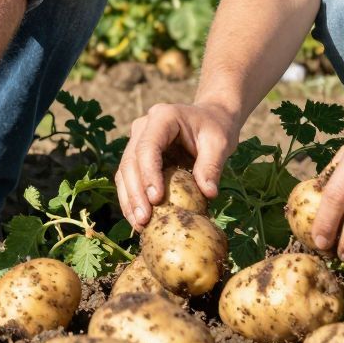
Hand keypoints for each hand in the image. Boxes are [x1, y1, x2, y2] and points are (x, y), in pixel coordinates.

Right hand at [115, 101, 238, 227]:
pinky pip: (129, 178)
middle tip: (144, 220)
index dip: (148, 174)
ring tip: (139, 225)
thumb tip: (209, 194)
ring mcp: (136, 140)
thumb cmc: (216, 129)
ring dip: (129, 200)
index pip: (147, 147)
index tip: (156, 199)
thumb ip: (212, 166)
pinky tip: (138, 219)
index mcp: (162, 117)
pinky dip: (132, 199)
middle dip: (135, 193)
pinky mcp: (137, 156)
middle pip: (130, 161)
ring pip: (124, 172)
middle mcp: (143, 127)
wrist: (210, 119)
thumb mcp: (219, 144)